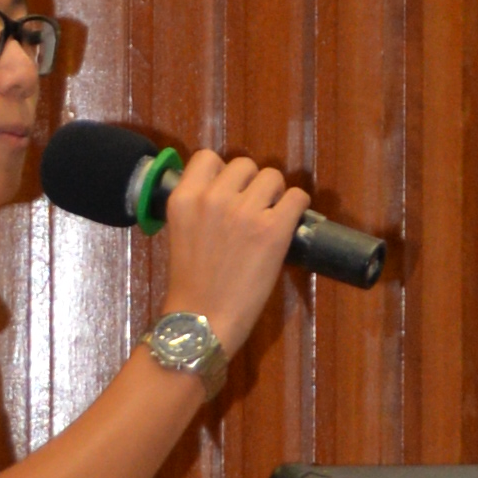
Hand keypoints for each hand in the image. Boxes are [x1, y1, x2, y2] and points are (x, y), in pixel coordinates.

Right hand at [158, 149, 307, 354]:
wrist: (203, 320)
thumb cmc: (192, 283)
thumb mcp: (180, 232)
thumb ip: (198, 205)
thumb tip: (228, 189)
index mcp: (183, 198)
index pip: (208, 157)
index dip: (223, 173)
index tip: (229, 191)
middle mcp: (212, 197)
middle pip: (245, 164)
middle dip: (251, 184)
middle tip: (251, 210)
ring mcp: (244, 211)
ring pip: (273, 176)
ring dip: (274, 195)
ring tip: (269, 219)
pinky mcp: (273, 229)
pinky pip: (296, 197)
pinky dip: (297, 207)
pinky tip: (289, 223)